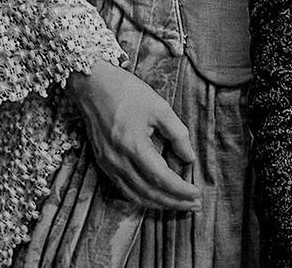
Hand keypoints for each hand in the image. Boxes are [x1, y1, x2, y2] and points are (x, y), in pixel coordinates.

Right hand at [68, 58, 200, 210]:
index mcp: (134, 145)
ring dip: (159, 203)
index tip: (197, 195)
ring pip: (135, 195)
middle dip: (174, 202)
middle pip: (149, 192)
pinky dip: (141, 197)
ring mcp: (108, 164)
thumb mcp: (160, 107)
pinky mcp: (103, 163)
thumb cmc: (127, 92)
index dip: (181, 190)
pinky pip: (123, 189)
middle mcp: (118, 160)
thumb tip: (189, 157)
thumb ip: (177, 134)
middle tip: (194, 205)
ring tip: (179, 205)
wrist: (93, 86)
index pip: (162, 178)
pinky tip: (155, 196)